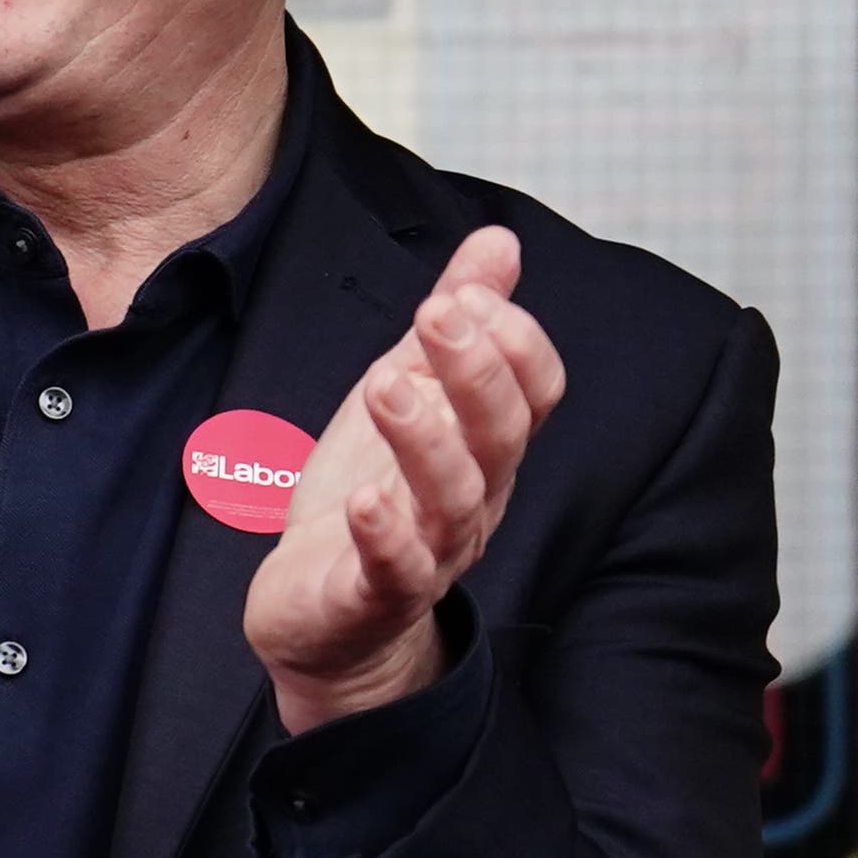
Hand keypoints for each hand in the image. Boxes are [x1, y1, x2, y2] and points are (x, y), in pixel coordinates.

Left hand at [248, 227, 565, 733]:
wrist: (324, 615)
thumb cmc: (372, 494)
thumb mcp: (408, 390)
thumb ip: (456, 322)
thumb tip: (499, 242)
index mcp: (485, 447)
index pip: (533, 391)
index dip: (512, 341)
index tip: (464, 294)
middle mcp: (474, 498)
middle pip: (500, 434)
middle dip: (474, 371)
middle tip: (435, 315)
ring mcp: (430, 550)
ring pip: (453, 497)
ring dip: (425, 437)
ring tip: (387, 384)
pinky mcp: (376, 595)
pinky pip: (396, 570)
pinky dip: (385, 535)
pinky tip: (364, 500)